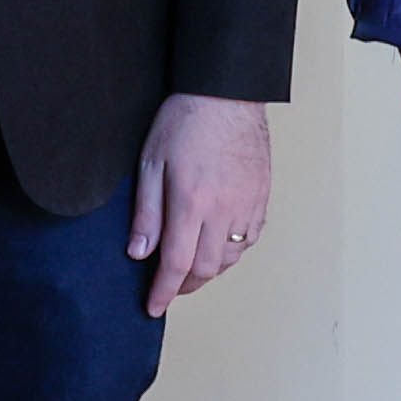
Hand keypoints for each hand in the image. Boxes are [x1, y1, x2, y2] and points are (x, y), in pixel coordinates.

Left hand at [130, 92, 272, 315]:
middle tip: (169, 287)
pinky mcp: (262, 197)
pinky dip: (233, 250)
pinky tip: (219, 244)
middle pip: (206, 269)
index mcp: (191, 202)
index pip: (176, 264)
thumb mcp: (151, 163)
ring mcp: (247, 204)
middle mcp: (223, 210)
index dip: (163, 292)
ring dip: (210, 270)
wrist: (226, 93)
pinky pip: (250, 238)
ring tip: (191, 267)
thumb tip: (139, 253)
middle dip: (185, 286)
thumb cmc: (184, 121)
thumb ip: (146, 212)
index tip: (153, 307)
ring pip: (231, 257)